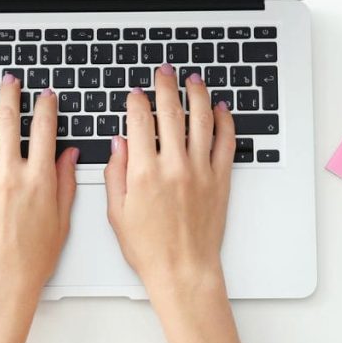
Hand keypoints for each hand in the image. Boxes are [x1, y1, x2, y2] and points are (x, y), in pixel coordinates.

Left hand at [0, 75, 78, 303]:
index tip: (46, 96)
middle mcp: (10, 176)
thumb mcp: (62, 220)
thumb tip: (69, 154)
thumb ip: (65, 182)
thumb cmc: (33, 259)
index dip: (46, 107)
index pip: (44, 131)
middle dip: (11, 96)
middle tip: (11, 82)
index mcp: (39, 180)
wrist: (1, 284)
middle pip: (8, 123)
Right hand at [104, 64, 235, 299]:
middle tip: (165, 72)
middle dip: (166, 86)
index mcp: (144, 173)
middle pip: (171, 112)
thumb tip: (118, 143)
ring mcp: (200, 171)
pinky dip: (225, 122)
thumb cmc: (149, 248)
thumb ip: (115, 173)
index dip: (137, 102)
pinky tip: (221, 109)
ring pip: (201, 120)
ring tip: (194, 80)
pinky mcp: (220, 179)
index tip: (136, 94)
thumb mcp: (117, 212)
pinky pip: (226, 142)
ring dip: (197, 95)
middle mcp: (174, 166)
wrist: (183, 270)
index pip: (140, 121)